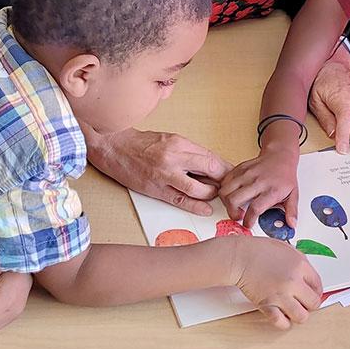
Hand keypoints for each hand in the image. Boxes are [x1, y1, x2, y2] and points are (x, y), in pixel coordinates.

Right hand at [88, 128, 231, 215]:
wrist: (114, 147)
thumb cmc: (142, 143)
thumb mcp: (170, 139)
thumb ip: (190, 152)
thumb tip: (211, 165)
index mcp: (180, 143)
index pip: (211, 157)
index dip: (226, 168)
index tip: (234, 174)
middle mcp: (174, 158)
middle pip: (209, 170)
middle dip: (223, 181)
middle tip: (230, 187)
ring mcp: (165, 175)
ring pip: (197, 189)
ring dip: (211, 194)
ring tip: (216, 195)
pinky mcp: (155, 189)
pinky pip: (180, 200)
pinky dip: (195, 206)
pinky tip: (206, 209)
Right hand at [219, 150, 298, 228]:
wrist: (280, 156)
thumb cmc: (285, 176)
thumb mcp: (293, 194)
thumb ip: (292, 211)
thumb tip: (291, 225)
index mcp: (271, 190)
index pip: (255, 208)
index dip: (248, 220)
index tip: (247, 224)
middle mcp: (257, 182)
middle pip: (234, 200)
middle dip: (232, 213)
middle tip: (238, 216)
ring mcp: (247, 174)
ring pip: (225, 190)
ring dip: (226, 201)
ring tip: (234, 205)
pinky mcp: (240, 168)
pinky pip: (225, 181)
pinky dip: (224, 189)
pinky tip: (232, 194)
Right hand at [231, 237, 321, 328]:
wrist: (240, 257)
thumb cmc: (259, 250)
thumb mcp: (286, 249)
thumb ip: (301, 262)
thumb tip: (309, 277)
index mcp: (300, 265)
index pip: (318, 285)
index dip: (316, 291)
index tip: (312, 294)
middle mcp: (293, 281)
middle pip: (313, 303)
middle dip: (310, 304)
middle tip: (304, 302)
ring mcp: (281, 295)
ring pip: (301, 317)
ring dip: (299, 315)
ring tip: (294, 309)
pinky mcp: (267, 305)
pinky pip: (282, 322)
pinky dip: (284, 322)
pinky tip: (282, 315)